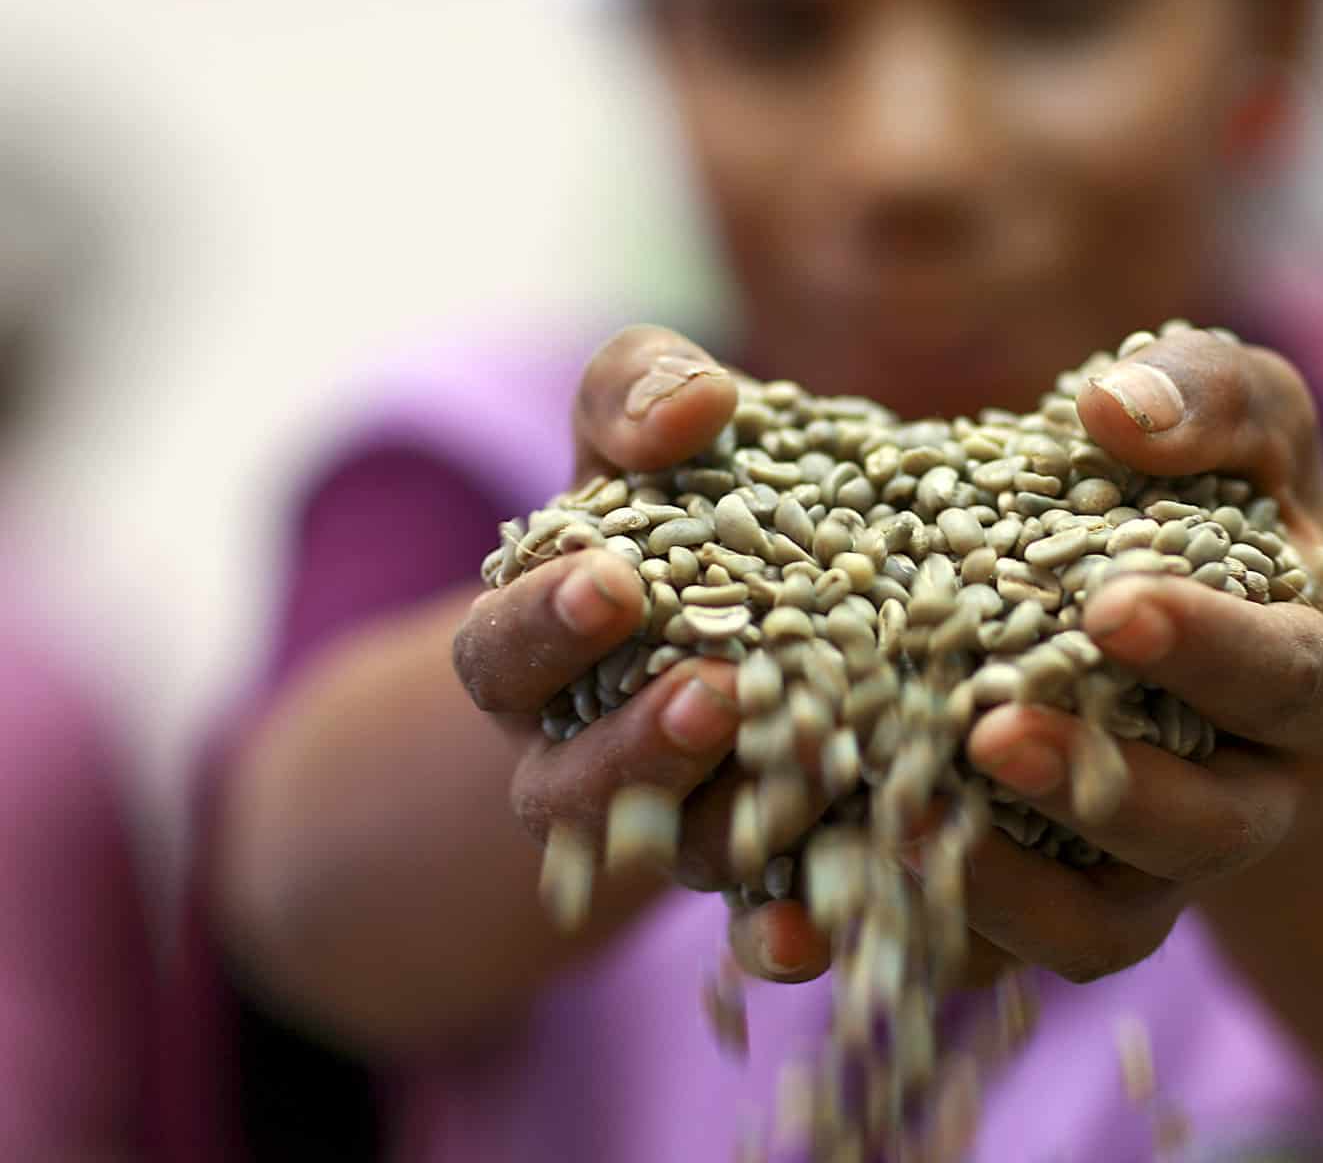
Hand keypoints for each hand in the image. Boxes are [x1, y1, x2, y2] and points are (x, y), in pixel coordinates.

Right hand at [451, 326, 830, 969]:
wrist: (748, 600)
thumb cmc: (672, 497)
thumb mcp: (638, 430)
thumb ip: (638, 392)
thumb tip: (693, 405)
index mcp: (535, 649)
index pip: (506, 650)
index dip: (547, 622)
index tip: (612, 580)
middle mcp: (584, 753)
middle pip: (575, 776)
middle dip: (637, 740)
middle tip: (710, 693)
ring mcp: (671, 822)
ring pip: (678, 848)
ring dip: (725, 820)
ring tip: (801, 775)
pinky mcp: (760, 871)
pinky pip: (756, 921)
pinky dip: (779, 930)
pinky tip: (812, 932)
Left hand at [932, 326, 1322, 981]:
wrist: (1200, 639)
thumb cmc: (1236, 506)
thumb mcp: (1256, 424)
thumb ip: (1213, 396)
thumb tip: (1113, 407)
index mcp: (1314, 689)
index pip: (1285, 680)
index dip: (1210, 652)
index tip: (1114, 607)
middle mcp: (1248, 802)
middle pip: (1198, 828)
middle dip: (1100, 786)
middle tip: (993, 733)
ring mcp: (1153, 876)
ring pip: (1096, 925)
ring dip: (1003, 896)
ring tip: (901, 824)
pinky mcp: (1056, 915)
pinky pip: (992, 963)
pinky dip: (901, 945)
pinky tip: (796, 917)